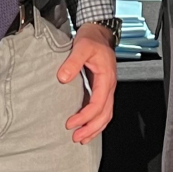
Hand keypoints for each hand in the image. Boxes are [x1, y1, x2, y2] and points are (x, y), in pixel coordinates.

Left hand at [58, 23, 116, 143]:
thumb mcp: (81, 46)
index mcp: (106, 78)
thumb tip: (63, 78)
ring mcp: (106, 88)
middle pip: (105, 114)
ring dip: (95, 128)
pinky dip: (96, 121)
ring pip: (106, 114)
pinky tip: (86, 127)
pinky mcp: (101, 89)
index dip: (85, 116)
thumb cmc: (92, 39)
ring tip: (81, 138)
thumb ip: (73, 62)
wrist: (98, 33)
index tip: (71, 123)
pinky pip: (102, 109)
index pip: (98, 104)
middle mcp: (109, 86)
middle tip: (76, 137)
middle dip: (91, 128)